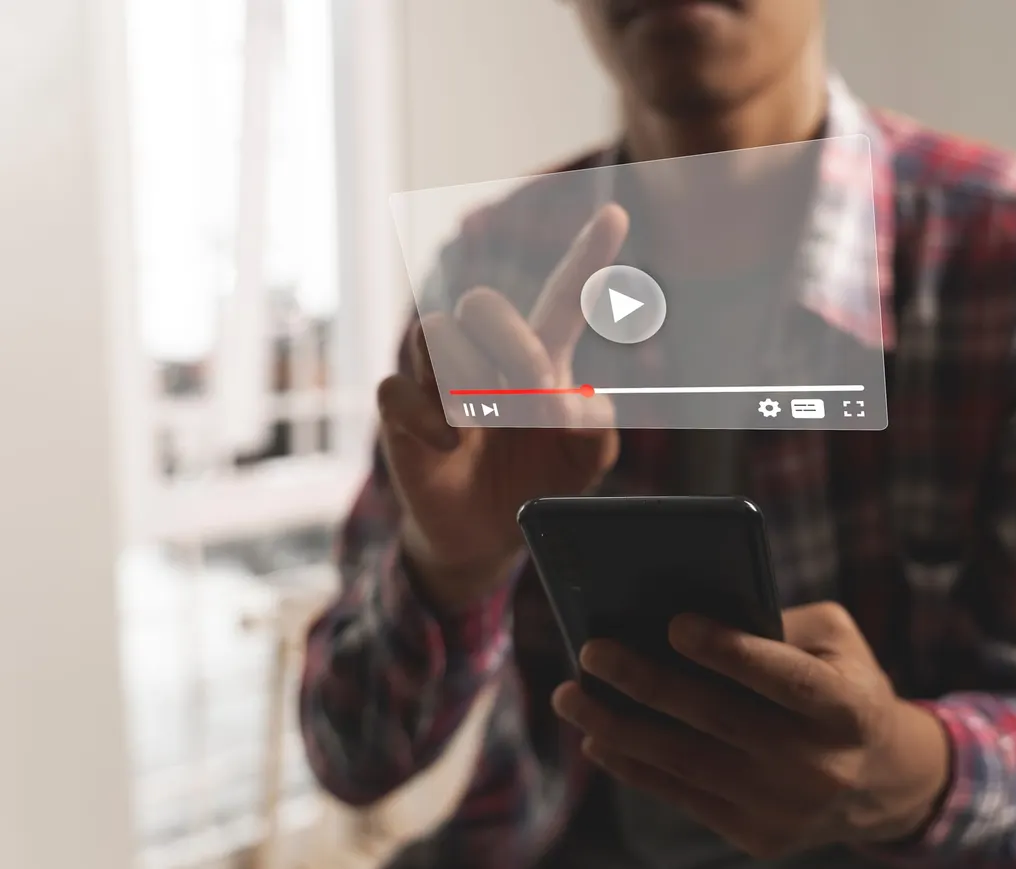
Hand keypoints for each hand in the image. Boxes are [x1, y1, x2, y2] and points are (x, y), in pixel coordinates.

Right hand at [377, 205, 629, 607]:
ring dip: (468, 381)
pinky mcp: (401, 414)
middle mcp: (485, 356)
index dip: (586, 258)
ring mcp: (437, 381)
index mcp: (539, 359)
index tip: (616, 217)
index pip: (561, 298)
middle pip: (481, 302)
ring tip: (485, 424)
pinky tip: (451, 445)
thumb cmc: (539, 481)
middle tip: (534, 391)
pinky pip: (396, 388)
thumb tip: (573, 400)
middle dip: (511, 342)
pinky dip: (427, 417)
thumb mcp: (585, 460)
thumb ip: (595, 428)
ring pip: (435, 333)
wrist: (489, 535)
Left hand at [551, 602, 951, 859]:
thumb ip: (774, 621)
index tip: (674, 623)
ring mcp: (786, 807)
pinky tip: (597, 737)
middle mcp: (820, 764)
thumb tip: (682, 615)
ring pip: (687, 762)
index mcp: (849, 707)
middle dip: (647, 683)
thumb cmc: (841, 682)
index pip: (785, 678)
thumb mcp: (834, 640)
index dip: (731, 652)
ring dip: (618, 728)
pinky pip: (682, 796)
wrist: (880, 780)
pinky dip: (635, 765)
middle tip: (592, 651)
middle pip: (719, 719)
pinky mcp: (758, 836)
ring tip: (571, 697)